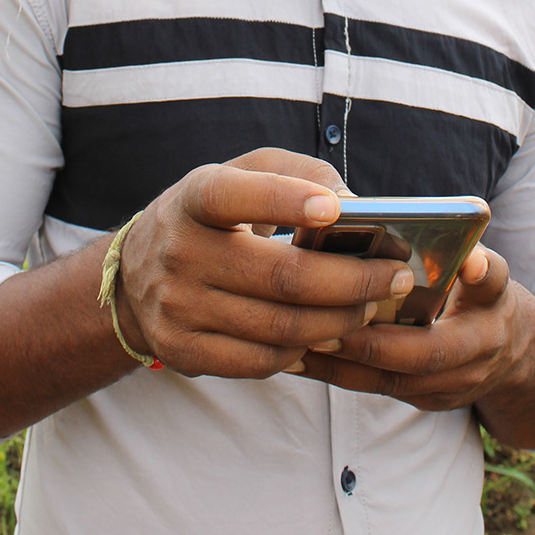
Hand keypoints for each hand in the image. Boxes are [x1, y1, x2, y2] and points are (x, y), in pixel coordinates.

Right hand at [115, 150, 416, 379]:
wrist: (135, 275)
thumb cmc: (212, 216)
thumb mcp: (241, 174)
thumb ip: (297, 172)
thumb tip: (352, 203)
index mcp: (195, 197)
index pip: (237, 196)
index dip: (286, 200)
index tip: (338, 209)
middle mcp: (179, 251)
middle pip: (282, 278)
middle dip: (354, 281)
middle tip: (399, 278)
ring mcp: (176, 306)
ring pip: (280, 327)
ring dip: (341, 321)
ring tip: (374, 308)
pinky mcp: (181, 350)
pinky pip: (260, 361)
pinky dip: (304, 351)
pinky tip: (329, 334)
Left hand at [293, 244, 523, 411]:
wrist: (509, 354)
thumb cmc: (479, 295)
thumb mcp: (483, 270)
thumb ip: (465, 257)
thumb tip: (442, 241)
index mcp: (495, 304)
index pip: (492, 284)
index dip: (481, 273)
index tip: (467, 261)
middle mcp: (481, 349)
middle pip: (428, 352)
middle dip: (374, 341)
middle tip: (325, 323)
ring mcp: (454, 383)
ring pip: (394, 379)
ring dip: (343, 363)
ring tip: (298, 341)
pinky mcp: (426, 400)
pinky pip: (378, 388)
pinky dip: (337, 374)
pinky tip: (297, 358)